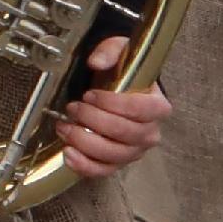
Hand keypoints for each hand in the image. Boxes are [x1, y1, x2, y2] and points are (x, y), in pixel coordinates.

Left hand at [49, 37, 170, 179]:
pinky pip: (103, 170)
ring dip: (84, 141)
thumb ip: (109, 51)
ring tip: (64, 126)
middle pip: (123, 132)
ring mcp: (134, 150)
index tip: (90, 94)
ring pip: (112, 154)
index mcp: (157, 106)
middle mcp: (150, 132)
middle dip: (92, 120)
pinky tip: (69, 153)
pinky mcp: (118, 162)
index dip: (112, 103)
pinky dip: (84, 166)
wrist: (117, 87)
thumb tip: (96, 61)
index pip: (140, 109)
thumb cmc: (122, 72)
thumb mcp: (119, 51)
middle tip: (73, 107)